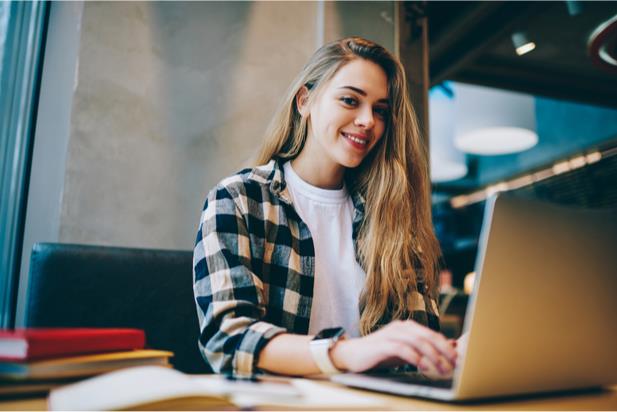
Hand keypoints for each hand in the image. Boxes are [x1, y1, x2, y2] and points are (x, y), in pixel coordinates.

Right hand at [329, 320, 456, 377]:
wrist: (352, 355)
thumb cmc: (379, 354)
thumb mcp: (403, 353)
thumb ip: (421, 351)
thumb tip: (446, 350)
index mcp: (407, 327)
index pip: (431, 334)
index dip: (446, 347)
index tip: (457, 360)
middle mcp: (400, 327)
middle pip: (427, 336)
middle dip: (443, 351)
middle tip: (454, 365)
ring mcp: (391, 334)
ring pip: (417, 341)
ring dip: (432, 356)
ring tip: (442, 369)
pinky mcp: (382, 344)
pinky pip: (402, 348)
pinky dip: (415, 357)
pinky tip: (422, 367)